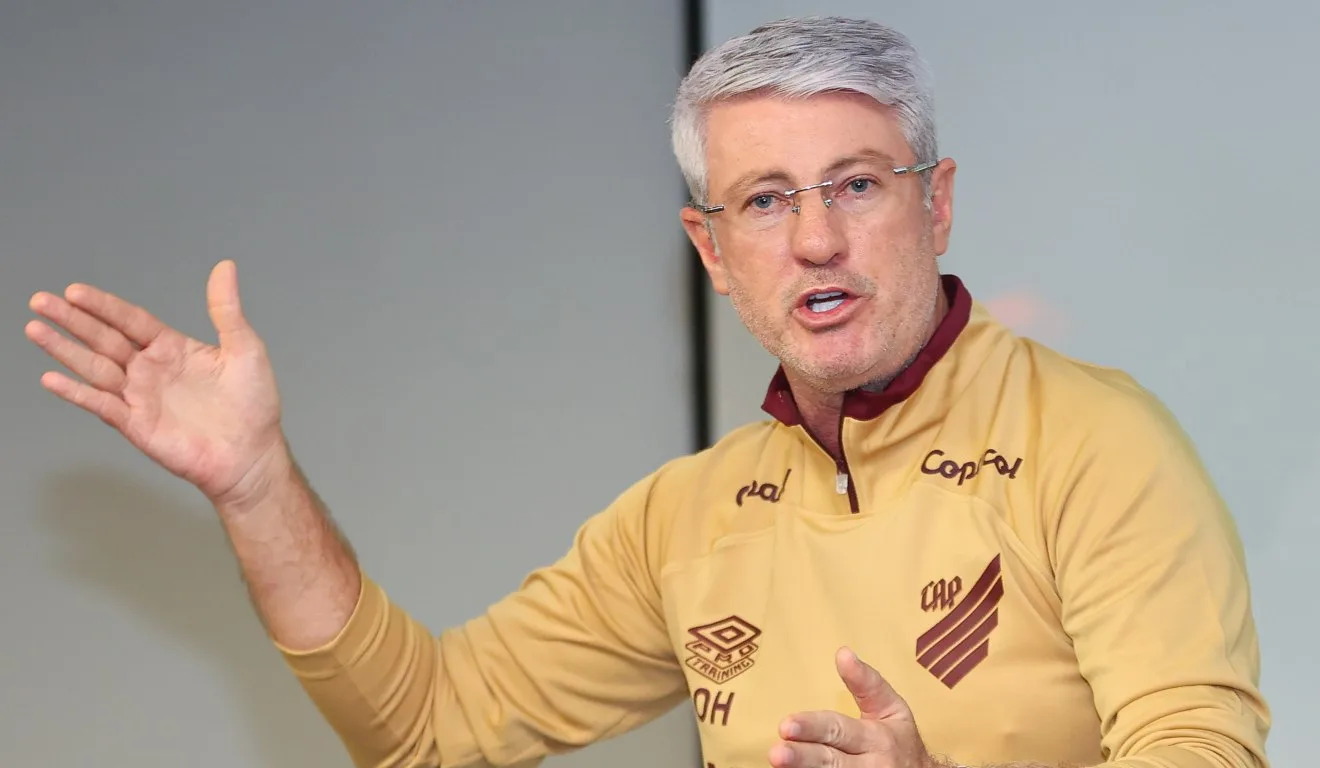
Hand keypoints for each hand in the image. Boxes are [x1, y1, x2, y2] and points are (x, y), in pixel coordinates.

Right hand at [25, 259, 288, 506]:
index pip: (131, 320)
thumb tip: (226, 267)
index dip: (104, 305)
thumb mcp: (245, 349)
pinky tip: (52, 378)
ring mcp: (140, 397)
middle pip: (104, 339)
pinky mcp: (137, 425)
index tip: (75, 290)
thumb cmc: (253, 404)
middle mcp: (150, 370)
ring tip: (35, 329)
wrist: (252, 454)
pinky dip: (76, 393)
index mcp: (172, 348)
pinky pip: (102, 405)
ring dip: (64, 349)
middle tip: (41, 301)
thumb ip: (227, 310)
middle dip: (72, 320)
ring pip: (94, 368)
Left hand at [770, 647, 936, 767]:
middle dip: (802, 757)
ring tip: (779, 766)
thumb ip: (866, 683)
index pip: (839, 730)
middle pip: (831, 760)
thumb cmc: (900, 739)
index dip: (812, 727)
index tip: (786, 725)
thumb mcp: (891, 708)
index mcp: (876, 738)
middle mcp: (871, 765)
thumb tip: (842, 653)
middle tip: (777, 752)